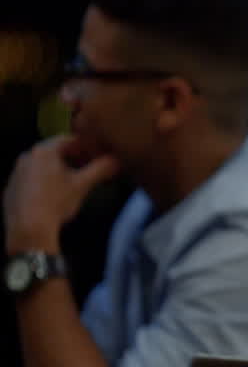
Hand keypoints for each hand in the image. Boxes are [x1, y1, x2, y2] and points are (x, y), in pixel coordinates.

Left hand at [4, 135, 118, 252]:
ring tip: (73, 183)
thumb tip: (116, 160)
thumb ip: (100, 169)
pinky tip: (53, 196)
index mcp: (44, 151)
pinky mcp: (11, 187)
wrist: (28, 227)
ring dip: (58, 169)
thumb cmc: (56, 201)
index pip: (69, 139)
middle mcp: (27, 156)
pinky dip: (44, 181)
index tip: (98, 156)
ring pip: (42, 165)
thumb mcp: (83, 185)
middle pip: (54, 151)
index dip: (87, 146)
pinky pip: (31, 178)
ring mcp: (16, 172)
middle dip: (73, 158)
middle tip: (88, 169)